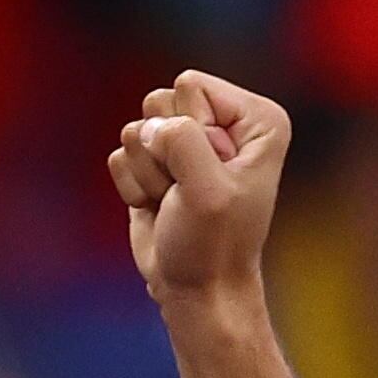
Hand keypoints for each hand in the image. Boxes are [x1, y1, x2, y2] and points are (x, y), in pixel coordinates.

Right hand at [112, 73, 294, 315]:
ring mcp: (187, 141)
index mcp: (256, 119)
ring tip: (176, 202)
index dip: (190, 132)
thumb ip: (181, 141)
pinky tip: (159, 208)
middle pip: (160, 101)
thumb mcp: (208, 192)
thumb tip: (145, 128)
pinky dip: (133, 187)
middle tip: (188, 192)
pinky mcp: (155, 161)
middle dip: (164, 153)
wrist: (197, 291)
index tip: (212, 175)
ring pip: (136, 128)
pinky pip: (120, 154)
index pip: (191, 85)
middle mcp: (223, 122)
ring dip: (149, 174)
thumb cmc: (214, 246)